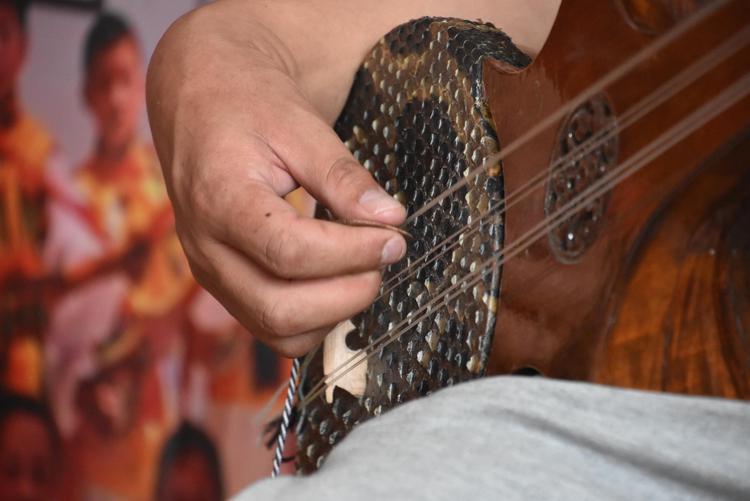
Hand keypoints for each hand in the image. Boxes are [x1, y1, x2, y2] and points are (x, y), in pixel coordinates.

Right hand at [146, 3, 406, 356]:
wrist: (200, 104)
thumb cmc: (247, 107)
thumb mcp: (300, 126)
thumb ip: (344, 177)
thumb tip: (391, 218)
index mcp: (220, 200)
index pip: (290, 253)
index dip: (352, 253)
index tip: (395, 237)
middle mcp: (206, 248)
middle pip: (279, 309)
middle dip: (346, 294)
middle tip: (384, 258)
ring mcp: (212, 272)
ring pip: (276, 330)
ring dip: (332, 313)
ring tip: (363, 268)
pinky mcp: (224, 283)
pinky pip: (270, 326)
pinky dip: (313, 319)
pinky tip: (337, 282)